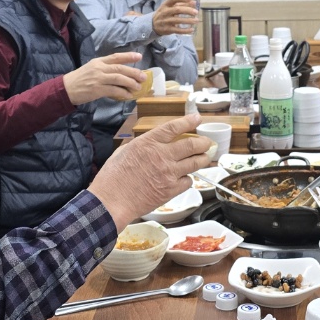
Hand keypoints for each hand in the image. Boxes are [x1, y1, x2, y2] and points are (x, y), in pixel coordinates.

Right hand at [64, 52, 144, 104]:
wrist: (66, 89)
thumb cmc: (79, 79)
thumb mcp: (91, 68)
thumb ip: (104, 69)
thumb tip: (121, 74)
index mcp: (98, 61)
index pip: (116, 57)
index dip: (128, 56)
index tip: (139, 57)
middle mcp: (99, 68)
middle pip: (120, 68)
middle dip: (134, 72)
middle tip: (143, 77)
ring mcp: (98, 79)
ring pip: (119, 79)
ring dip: (130, 83)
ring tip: (138, 87)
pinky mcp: (97, 90)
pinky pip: (114, 91)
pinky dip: (123, 93)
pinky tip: (128, 95)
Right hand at [88, 113, 214, 228]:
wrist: (112, 201)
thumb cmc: (112, 178)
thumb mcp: (122, 152)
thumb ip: (138, 146)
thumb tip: (146, 144)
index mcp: (148, 143)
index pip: (173, 128)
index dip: (188, 121)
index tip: (196, 118)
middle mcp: (161, 155)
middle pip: (191, 145)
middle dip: (203, 143)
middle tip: (207, 143)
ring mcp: (168, 173)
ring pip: (195, 163)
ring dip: (203, 159)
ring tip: (206, 157)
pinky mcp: (171, 190)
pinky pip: (188, 181)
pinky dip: (189, 179)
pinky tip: (186, 178)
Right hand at [152, 0, 197, 36]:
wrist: (152, 25)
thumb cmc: (164, 14)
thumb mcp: (169, 7)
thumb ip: (181, 4)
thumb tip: (193, 2)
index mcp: (165, 4)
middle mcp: (165, 12)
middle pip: (177, 9)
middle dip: (187, 10)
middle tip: (196, 12)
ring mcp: (165, 21)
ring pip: (178, 20)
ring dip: (188, 20)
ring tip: (196, 20)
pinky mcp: (167, 29)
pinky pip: (177, 30)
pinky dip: (185, 30)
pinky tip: (191, 29)